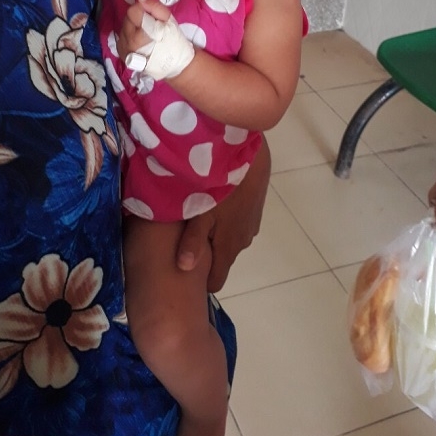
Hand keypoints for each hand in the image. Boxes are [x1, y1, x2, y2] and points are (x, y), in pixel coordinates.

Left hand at [115, 0, 170, 60]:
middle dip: (138, 17)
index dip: (143, 9)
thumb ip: (155, 7)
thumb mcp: (169, 20)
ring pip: (124, 25)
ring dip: (133, 25)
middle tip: (150, 25)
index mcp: (140, 36)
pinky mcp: (120, 51)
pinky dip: (130, 34)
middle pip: (127, 17)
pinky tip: (139, 39)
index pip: (132, 10)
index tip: (151, 15)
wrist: (172, 62)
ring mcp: (122, 48)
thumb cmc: (172, 40)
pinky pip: (122, 35)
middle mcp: (127, 43)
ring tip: (145, 33)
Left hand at [176, 138, 270, 291]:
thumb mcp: (201, 211)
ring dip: (214, 232)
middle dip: (204, 254)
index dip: (200, 281)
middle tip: (181, 238)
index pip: (216, 280)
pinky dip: (224, 218)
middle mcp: (243, 240)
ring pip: (228, 237)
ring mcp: (251, 224)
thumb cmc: (223, 185)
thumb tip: (182, 269)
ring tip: (194, 216)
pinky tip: (213, 200)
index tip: (183, 276)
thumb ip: (192, 241)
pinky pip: (235, 222)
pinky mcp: (254, 208)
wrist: (252, 154)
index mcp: (229, 246)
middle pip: (221, 257)